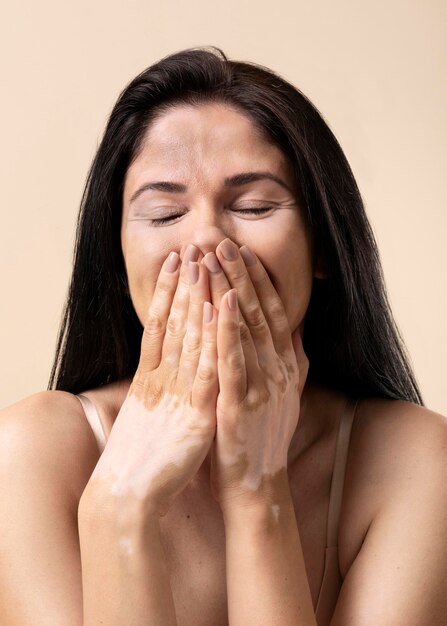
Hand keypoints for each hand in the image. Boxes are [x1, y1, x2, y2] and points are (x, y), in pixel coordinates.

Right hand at [87, 245, 218, 516]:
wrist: (128, 490)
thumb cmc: (142, 453)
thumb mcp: (148, 410)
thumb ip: (157, 383)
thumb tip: (164, 360)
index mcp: (151, 376)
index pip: (160, 323)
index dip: (168, 290)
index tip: (176, 260)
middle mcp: (161, 377)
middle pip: (174, 322)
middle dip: (184, 283)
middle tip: (192, 246)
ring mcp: (176, 392)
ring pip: (187, 336)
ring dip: (196, 297)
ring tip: (202, 262)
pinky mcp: (194, 411)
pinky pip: (204, 369)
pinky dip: (210, 338)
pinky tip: (215, 310)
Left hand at [199, 239, 308, 513]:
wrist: (258, 484)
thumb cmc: (263, 435)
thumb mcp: (285, 393)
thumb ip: (291, 359)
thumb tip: (297, 326)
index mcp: (286, 365)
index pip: (274, 312)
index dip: (258, 280)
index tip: (242, 251)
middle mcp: (279, 370)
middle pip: (259, 312)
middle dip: (240, 276)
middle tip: (222, 243)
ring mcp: (262, 386)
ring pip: (245, 330)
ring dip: (229, 293)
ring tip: (212, 261)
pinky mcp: (242, 405)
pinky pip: (233, 361)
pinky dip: (226, 332)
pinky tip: (216, 306)